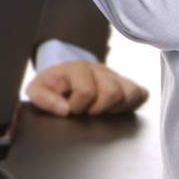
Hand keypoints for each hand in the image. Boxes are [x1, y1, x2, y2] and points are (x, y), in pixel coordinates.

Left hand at [26, 61, 148, 116]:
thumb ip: (43, 99)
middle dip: (98, 109)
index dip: (78, 106)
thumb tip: (64, 110)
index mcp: (77, 68)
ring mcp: (114, 76)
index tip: (71, 110)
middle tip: (88, 111)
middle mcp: (99, 69)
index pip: (87, 90)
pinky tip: (117, 109)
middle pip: (112, 93)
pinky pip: (141, 94)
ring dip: (116, 108)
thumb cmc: (52, 87)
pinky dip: (132, 104)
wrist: (64, 77)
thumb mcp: (37, 90)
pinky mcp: (126, 83)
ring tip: (102, 111)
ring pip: (130, 93)